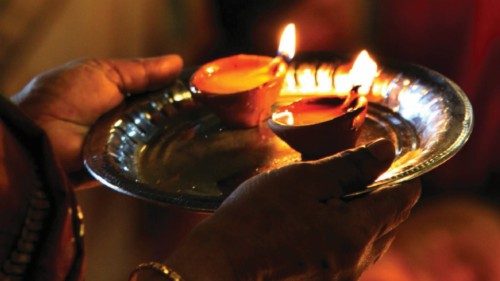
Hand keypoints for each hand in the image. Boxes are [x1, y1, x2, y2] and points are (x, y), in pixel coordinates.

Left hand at [12, 55, 182, 170]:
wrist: (41, 135)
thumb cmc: (65, 97)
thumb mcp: (105, 73)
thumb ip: (141, 72)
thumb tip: (177, 62)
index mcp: (118, 95)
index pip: (155, 93)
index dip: (175, 92)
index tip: (199, 91)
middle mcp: (123, 120)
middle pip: (159, 118)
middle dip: (177, 116)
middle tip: (202, 114)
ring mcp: (123, 146)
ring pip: (156, 142)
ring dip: (170, 138)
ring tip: (196, 132)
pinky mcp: (122, 170)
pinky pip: (145, 164)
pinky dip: (157, 159)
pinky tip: (178, 153)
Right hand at [167, 139, 420, 280]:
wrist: (223, 261)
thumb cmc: (260, 216)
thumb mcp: (306, 179)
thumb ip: (351, 165)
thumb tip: (386, 149)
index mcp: (360, 232)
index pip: (405, 195)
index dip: (400, 169)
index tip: (379, 154)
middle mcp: (358, 259)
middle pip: (392, 217)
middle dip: (381, 189)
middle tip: (352, 168)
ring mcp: (342, 273)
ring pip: (372, 235)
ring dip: (363, 209)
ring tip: (332, 190)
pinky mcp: (324, 278)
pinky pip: (351, 250)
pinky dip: (346, 227)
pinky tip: (317, 215)